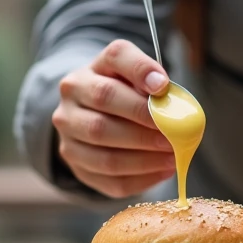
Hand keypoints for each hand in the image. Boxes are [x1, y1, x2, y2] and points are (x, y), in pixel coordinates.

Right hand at [52, 40, 176, 197]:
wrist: (89, 113)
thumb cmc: (120, 92)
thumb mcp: (131, 74)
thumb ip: (148, 76)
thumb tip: (164, 90)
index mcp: (86, 72)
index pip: (113, 62)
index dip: (140, 72)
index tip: (164, 86)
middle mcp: (70, 102)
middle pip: (104, 118)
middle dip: (144, 129)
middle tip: (175, 135)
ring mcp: (67, 137)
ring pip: (105, 157)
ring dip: (145, 159)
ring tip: (173, 155)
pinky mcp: (76, 166)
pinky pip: (110, 181)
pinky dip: (142, 178)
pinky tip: (164, 170)